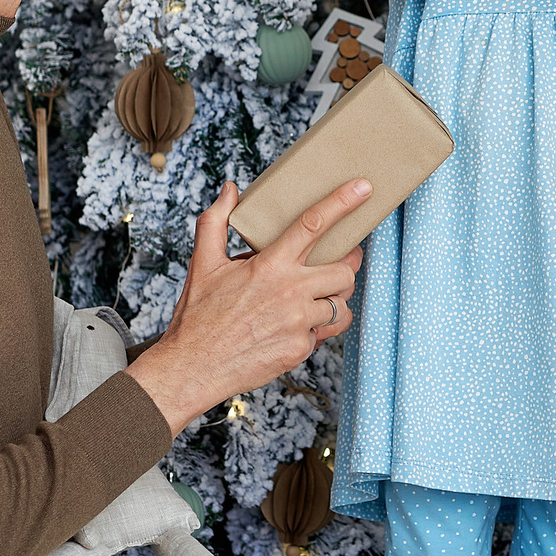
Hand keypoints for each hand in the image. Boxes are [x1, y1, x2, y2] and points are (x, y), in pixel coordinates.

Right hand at [127, 179, 369, 434]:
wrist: (193, 367)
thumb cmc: (197, 316)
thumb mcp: (203, 263)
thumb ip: (216, 221)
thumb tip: (230, 190)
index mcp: (269, 265)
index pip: (313, 224)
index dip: (342, 202)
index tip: (363, 187)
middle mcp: (290, 292)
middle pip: (345, 270)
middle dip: (347, 265)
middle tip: (339, 264)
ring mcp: (299, 323)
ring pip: (342, 306)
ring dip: (335, 301)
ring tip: (317, 298)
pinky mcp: (300, 349)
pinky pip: (325, 334)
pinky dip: (316, 329)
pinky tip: (297, 325)